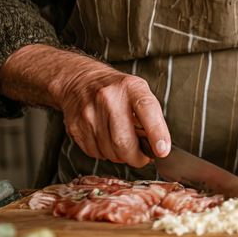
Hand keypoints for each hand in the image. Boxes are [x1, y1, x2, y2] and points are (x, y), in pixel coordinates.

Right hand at [0, 44, 170, 168]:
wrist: (76, 79)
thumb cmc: (117, 91)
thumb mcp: (138, 94)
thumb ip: (150, 119)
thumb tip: (161, 149)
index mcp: (131, 88)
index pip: (147, 110)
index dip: (156, 133)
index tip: (162, 150)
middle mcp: (110, 98)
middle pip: (125, 144)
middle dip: (137, 157)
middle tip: (142, 156)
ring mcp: (89, 113)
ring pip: (109, 152)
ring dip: (119, 156)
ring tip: (121, 143)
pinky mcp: (75, 126)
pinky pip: (93, 151)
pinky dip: (101, 151)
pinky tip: (102, 138)